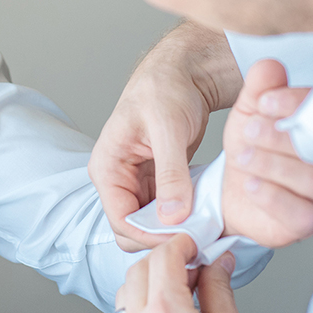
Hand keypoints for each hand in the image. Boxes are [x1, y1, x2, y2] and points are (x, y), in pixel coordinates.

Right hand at [89, 23, 241, 250]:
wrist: (183, 72)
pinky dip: (182, 219)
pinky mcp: (157, 183)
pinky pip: (165, 213)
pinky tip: (204, 219)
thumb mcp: (168, 128)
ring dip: (174, 231)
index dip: (151, 235)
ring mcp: (137, 183)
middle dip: (161, 238)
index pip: (121, 220)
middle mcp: (117, 180)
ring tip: (205, 232)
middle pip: (132, 229)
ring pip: (149, 225)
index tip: (186, 240)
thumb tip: (171, 215)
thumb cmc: (167, 88)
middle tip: (198, 240)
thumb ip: (169, 173)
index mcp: (107, 167)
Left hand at [115, 235, 264, 312]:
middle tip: (191, 265)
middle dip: (163, 260)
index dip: (181, 244)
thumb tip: (218, 263)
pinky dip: (142, 308)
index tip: (193, 244)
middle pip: (138, 270)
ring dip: (148, 282)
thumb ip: (219, 288)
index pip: (163, 257)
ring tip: (180, 291)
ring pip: (126, 293)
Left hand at [222, 59, 312, 247]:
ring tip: (244, 155)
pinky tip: (250, 184)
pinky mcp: (308, 222)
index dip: (297, 104)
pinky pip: (300, 213)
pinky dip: (272, 196)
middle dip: (283, 136)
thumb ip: (259, 90)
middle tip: (250, 129)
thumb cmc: (252, 149)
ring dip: (274, 165)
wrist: (231, 192)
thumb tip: (269, 66)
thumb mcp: (250, 114)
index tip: (265, 101)